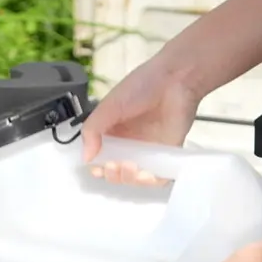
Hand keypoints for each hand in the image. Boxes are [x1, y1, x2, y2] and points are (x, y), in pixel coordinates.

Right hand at [80, 53, 199, 166]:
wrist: (175, 80)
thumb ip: (92, 130)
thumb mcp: (109, 106)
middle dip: (112, 174)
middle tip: (115, 165)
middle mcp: (128, 142)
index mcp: (112, 131)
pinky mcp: (166, 154)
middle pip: (115, 171)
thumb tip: (86, 157)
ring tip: (130, 166)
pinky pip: (158, 177)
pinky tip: (146, 174)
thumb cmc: (142, 86)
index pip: (99, 157)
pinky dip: (151, 181)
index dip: (97, 166)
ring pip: (135, 177)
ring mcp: (147, 149)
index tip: (98, 167)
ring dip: (129, 178)